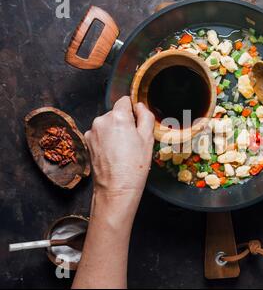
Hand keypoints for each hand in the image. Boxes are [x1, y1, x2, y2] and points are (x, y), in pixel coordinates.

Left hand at [84, 96, 154, 219]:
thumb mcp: (148, 138)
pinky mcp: (87, 143)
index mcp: (118, 117)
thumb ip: (145, 116)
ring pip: (107, 125)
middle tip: (133, 141)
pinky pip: (100, 135)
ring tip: (123, 151)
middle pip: (115, 114)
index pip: (125, 101)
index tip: (137, 124)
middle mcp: (101, 121)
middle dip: (124, 123)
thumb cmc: (134, 166)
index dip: (133, 111)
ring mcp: (92, 132)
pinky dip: (106, 141)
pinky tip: (114, 154)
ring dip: (114, 132)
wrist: (116, 188)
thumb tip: (139, 106)